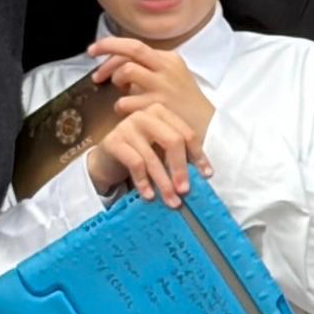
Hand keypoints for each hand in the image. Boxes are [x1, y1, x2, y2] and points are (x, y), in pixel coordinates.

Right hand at [85, 103, 206, 206]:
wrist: (106, 161)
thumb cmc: (140, 155)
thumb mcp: (162, 152)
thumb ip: (179, 156)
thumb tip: (203, 176)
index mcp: (162, 113)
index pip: (187, 133)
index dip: (199, 156)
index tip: (206, 176)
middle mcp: (145, 115)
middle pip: (172, 141)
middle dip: (181, 169)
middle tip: (185, 191)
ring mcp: (127, 126)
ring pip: (152, 157)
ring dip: (163, 183)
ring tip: (171, 201)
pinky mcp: (113, 141)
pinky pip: (135, 164)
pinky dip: (144, 183)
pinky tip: (149, 196)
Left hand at [88, 37, 216, 146]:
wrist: (207, 128)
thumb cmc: (185, 105)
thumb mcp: (173, 79)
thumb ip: (149, 69)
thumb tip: (117, 65)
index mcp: (169, 59)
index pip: (135, 45)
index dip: (110, 46)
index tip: (95, 51)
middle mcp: (166, 68)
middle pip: (131, 49)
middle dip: (106, 49)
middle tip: (91, 58)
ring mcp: (163, 86)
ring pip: (127, 71)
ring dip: (116, 80)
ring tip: (119, 92)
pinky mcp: (158, 106)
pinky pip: (126, 101)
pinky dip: (120, 106)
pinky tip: (126, 113)